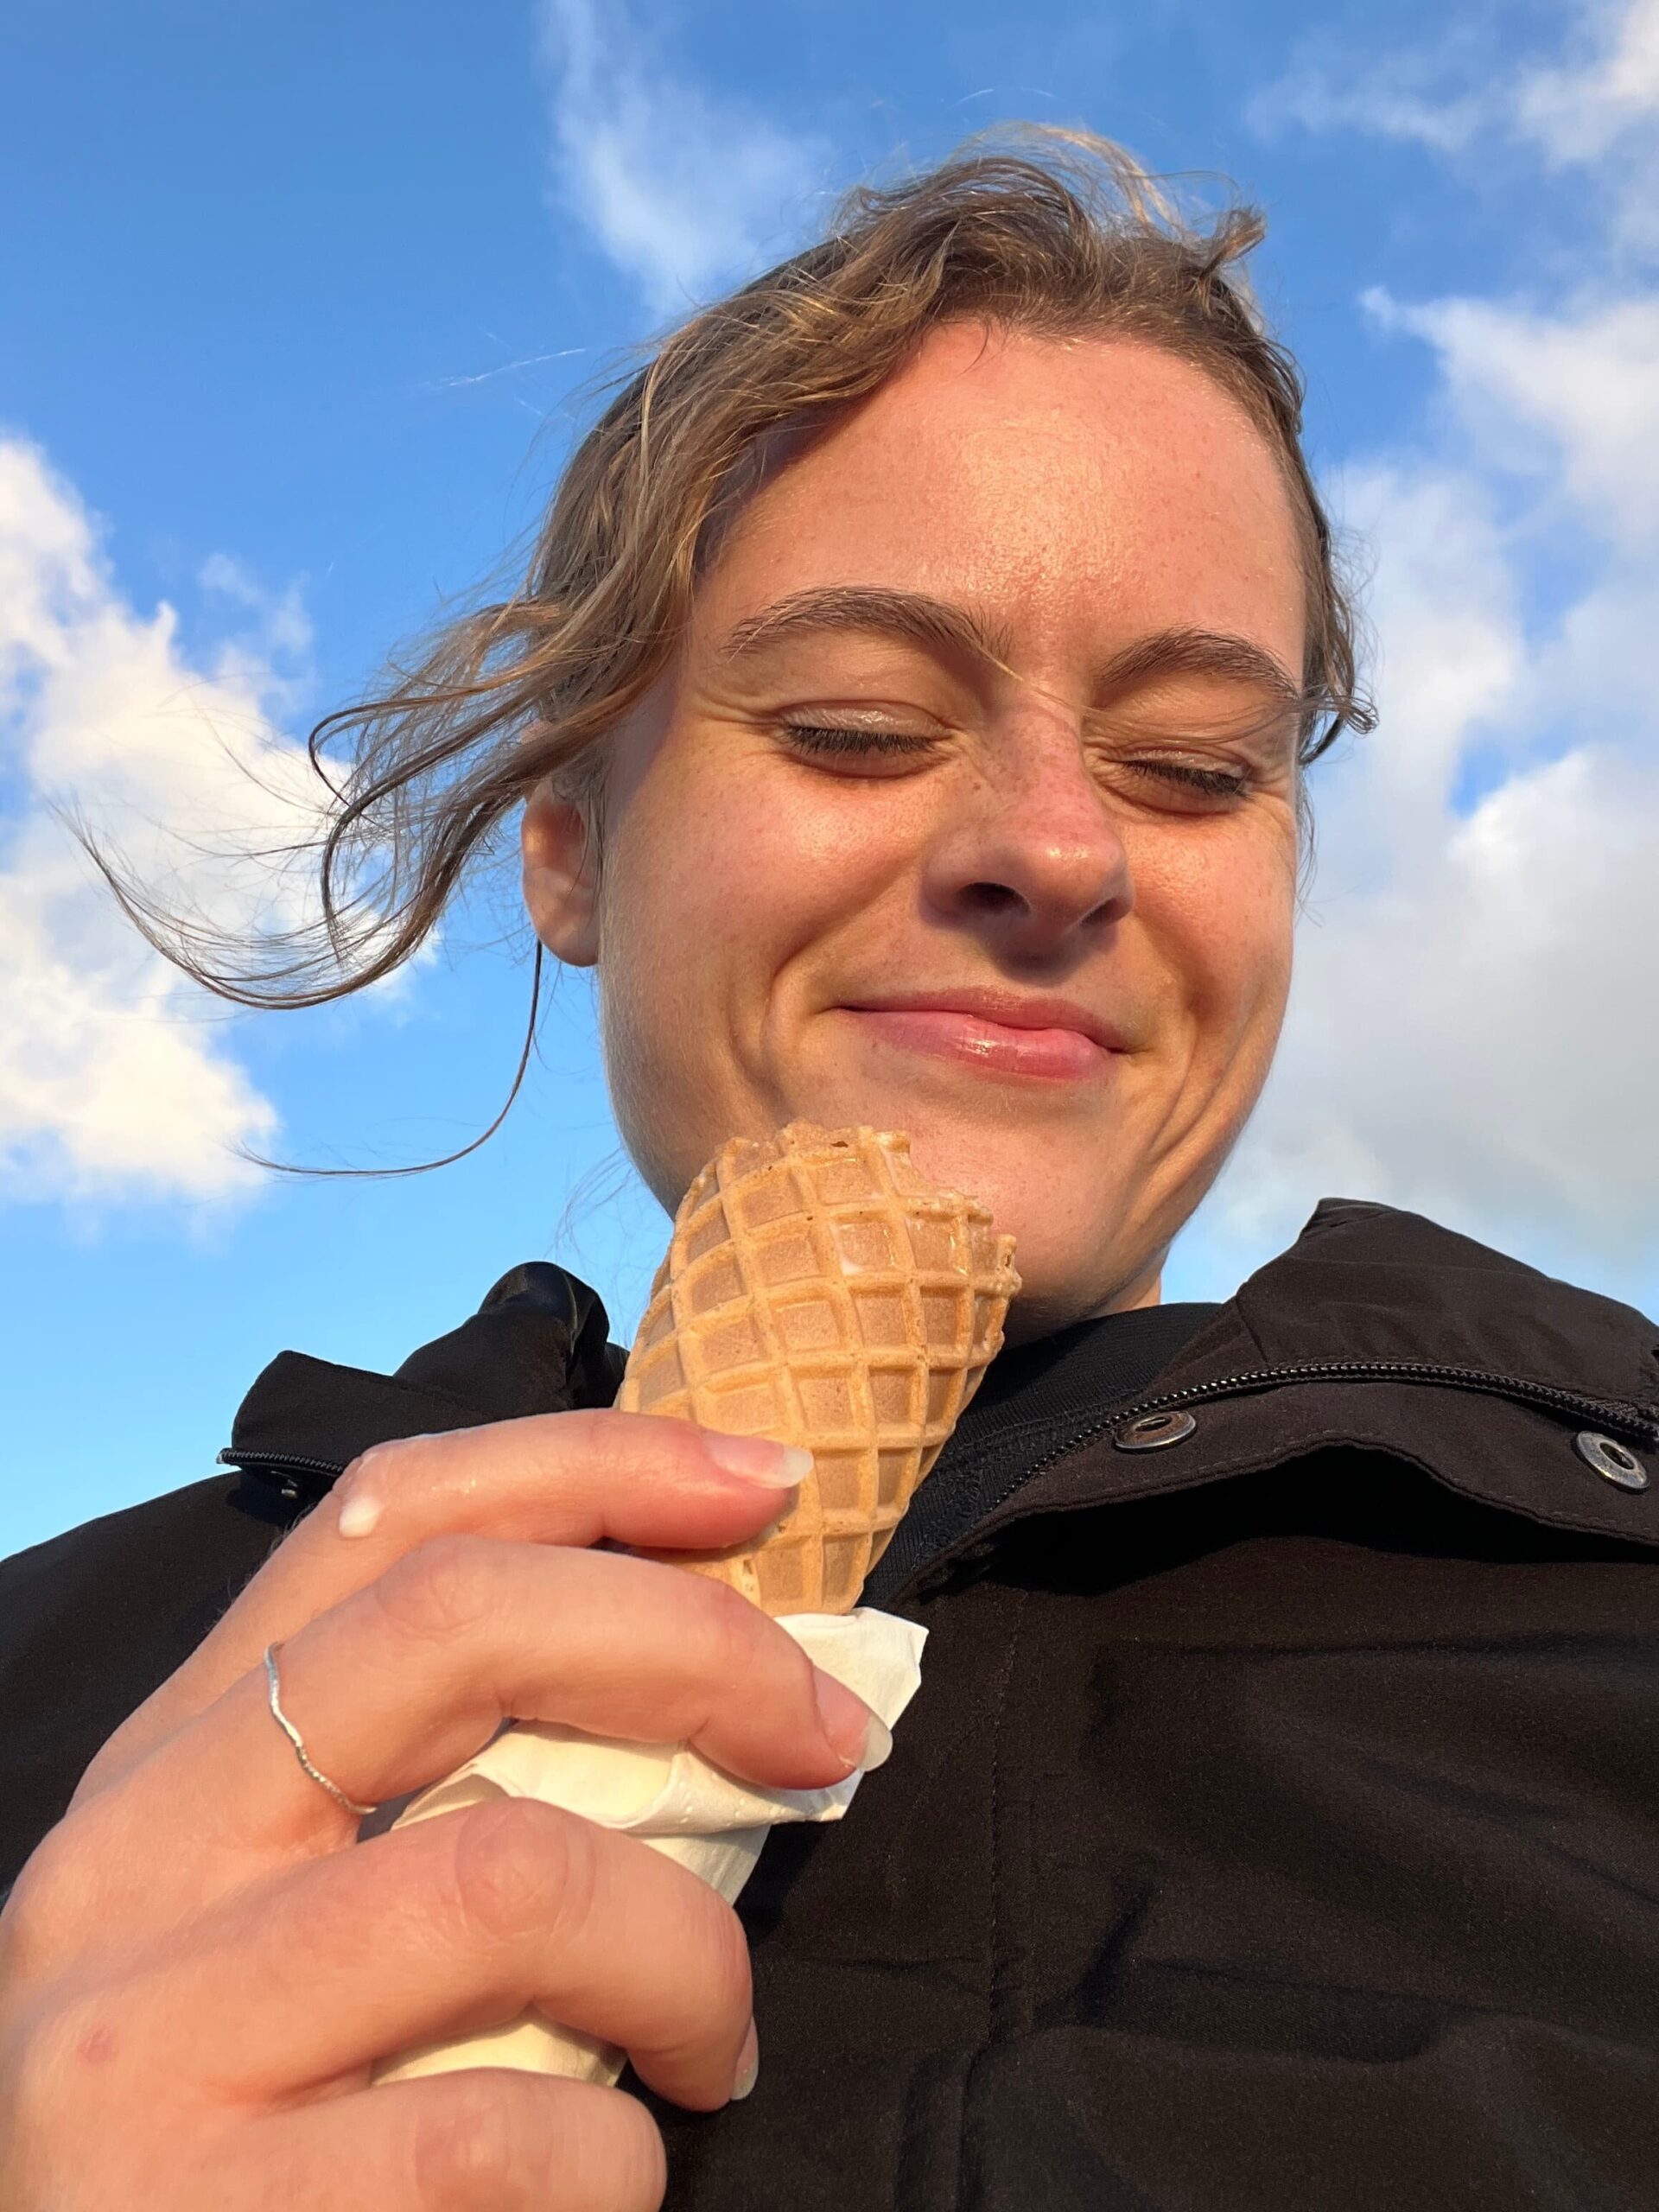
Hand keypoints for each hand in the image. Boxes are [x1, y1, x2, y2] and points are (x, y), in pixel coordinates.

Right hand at [0, 1412, 876, 2208]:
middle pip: (453, 1621)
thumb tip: (723, 1667)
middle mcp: (136, 1859)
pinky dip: (616, 2160)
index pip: (388, 1517)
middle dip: (692, 1647)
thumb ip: (444, 1789)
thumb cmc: (256, 2136)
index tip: (766, 1480)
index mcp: (177, 1760)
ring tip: (714, 2047)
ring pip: (509, 1874)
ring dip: (685, 1955)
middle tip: (828, 1737)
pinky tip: (608, 2186)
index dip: (596, 1466)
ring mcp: (150, 2033)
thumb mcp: (304, 1918)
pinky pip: (506, 2127)